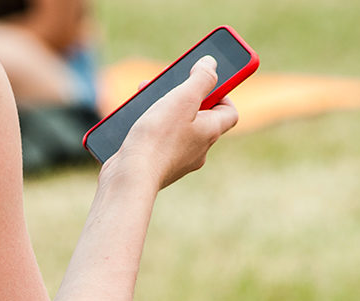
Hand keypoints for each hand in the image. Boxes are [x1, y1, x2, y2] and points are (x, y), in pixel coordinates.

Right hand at [107, 56, 239, 188]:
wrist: (130, 177)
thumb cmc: (157, 138)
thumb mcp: (182, 99)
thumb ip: (201, 79)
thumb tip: (211, 64)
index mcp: (210, 132)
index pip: (229, 111)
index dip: (222, 92)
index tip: (205, 81)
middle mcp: (199, 148)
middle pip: (201, 116)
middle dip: (185, 96)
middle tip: (170, 84)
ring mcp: (179, 159)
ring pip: (177, 126)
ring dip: (164, 107)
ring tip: (146, 96)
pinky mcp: (159, 164)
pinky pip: (160, 140)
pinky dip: (150, 125)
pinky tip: (134, 118)